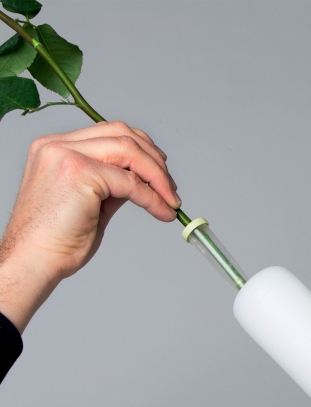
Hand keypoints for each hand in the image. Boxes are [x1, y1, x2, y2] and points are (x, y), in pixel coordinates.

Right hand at [0, 121, 179, 332]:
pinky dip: (153, 198)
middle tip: (171, 188)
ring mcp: (67, 155)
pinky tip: (163, 212)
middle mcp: (59, 145)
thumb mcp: (90, 203)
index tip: (161, 175)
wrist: (33, 261)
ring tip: (171, 200)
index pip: (109, 133)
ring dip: (158, 177)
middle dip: (155, 160)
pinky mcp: (80, 173)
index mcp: (56, 147)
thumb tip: (141, 183)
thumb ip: (112, 185)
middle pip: (123, 134)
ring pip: (130, 151)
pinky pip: (130, 182)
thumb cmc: (56, 240)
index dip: (142, 151)